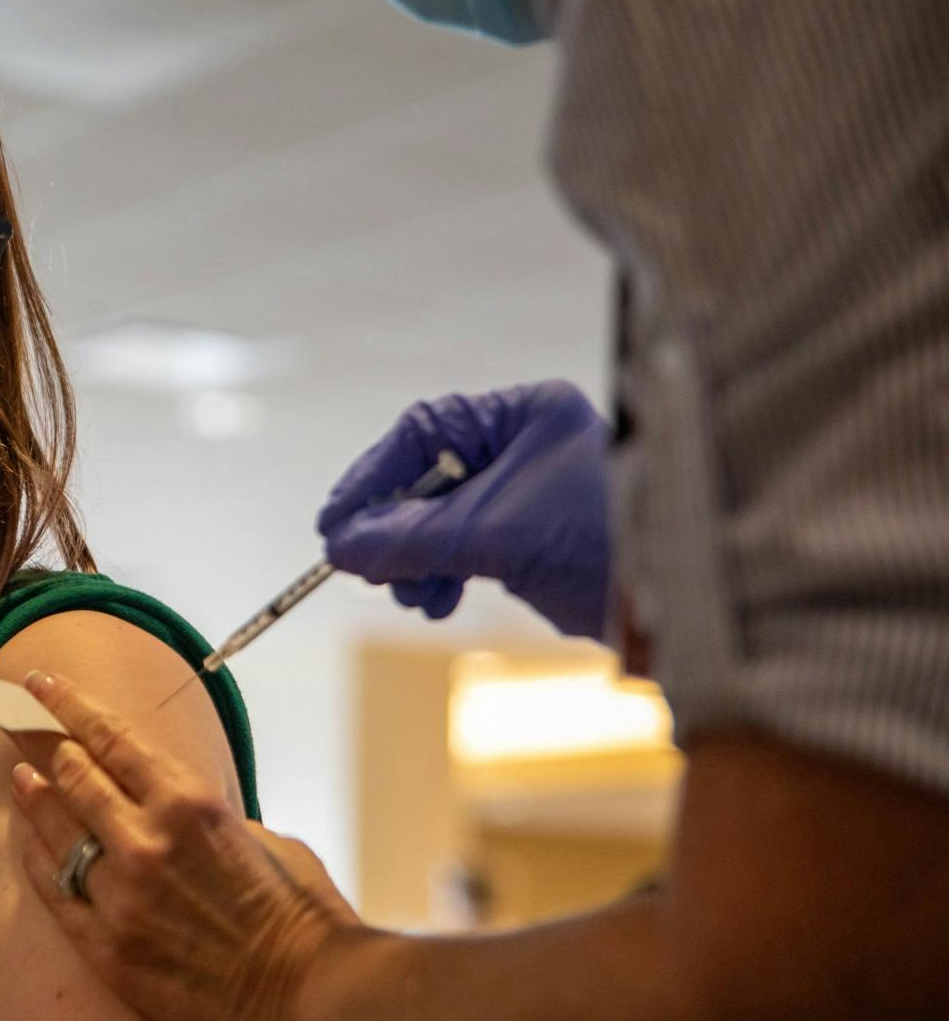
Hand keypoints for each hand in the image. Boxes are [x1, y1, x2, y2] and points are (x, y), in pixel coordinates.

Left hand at [2, 670, 361, 1020]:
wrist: (309, 1001)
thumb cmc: (303, 918)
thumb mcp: (266, 839)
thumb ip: (210, 820)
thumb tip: (178, 815)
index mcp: (190, 803)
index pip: (110, 738)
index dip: (68, 706)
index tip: (40, 683)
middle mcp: (146, 841)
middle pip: (72, 774)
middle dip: (36, 737)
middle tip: (11, 716)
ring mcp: (120, 896)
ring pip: (56, 830)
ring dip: (33, 796)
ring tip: (17, 776)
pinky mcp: (107, 949)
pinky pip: (54, 892)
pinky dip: (36, 859)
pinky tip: (26, 840)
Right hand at [317, 379, 611, 636]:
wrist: (685, 604)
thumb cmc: (608, 542)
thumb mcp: (494, 534)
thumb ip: (412, 537)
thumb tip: (344, 546)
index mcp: (525, 415)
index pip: (423, 433)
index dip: (372, 478)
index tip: (336, 525)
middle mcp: (527, 447)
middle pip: (428, 480)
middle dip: (395, 529)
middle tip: (368, 567)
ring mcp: (530, 496)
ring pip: (443, 521)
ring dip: (415, 561)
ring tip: (414, 593)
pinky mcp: (534, 541)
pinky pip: (466, 551)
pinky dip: (444, 575)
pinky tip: (439, 599)